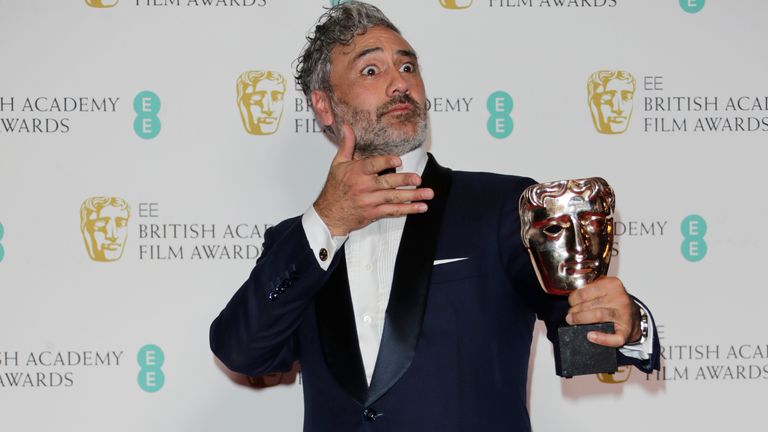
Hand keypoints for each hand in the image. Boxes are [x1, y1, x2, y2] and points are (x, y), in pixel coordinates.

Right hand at [313, 125, 433, 235]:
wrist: (329, 214)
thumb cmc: (335, 188)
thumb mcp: (338, 164)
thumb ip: (346, 145)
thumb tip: (347, 126)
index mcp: (356, 172)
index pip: (372, 165)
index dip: (385, 162)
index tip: (398, 160)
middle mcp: (364, 187)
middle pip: (387, 183)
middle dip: (404, 181)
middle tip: (418, 179)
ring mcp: (370, 201)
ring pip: (394, 198)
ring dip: (413, 196)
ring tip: (428, 193)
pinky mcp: (374, 213)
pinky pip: (393, 211)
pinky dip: (408, 209)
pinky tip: (421, 207)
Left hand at [565, 276, 641, 346]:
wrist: (634, 317)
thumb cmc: (617, 303)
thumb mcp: (605, 289)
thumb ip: (591, 289)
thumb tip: (572, 297)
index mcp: (613, 285)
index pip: (587, 291)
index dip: (574, 298)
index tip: (571, 302)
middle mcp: (620, 299)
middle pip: (591, 304)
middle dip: (575, 310)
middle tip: (570, 315)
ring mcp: (624, 315)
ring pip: (599, 315)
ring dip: (581, 319)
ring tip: (573, 321)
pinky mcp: (626, 331)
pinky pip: (614, 337)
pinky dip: (601, 338)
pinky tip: (591, 336)